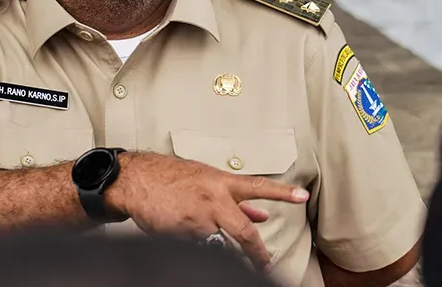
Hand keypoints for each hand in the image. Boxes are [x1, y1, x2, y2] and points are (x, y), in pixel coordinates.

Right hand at [106, 151, 307, 272]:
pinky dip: (194, 242)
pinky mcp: (184, 233)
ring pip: (218, 241)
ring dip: (213, 240)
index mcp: (223, 183)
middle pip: (244, 230)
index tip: (301, 196)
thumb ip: (237, 199)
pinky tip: (182, 228)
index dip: (283, 193)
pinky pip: (197, 245)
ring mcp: (199, 218)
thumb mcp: (208, 180)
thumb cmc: (173, 177)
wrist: (139, 181)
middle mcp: (215, 199)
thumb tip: (260, 213)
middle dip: (257, 250)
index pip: (259, 187)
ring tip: (196, 226)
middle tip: (265, 263)